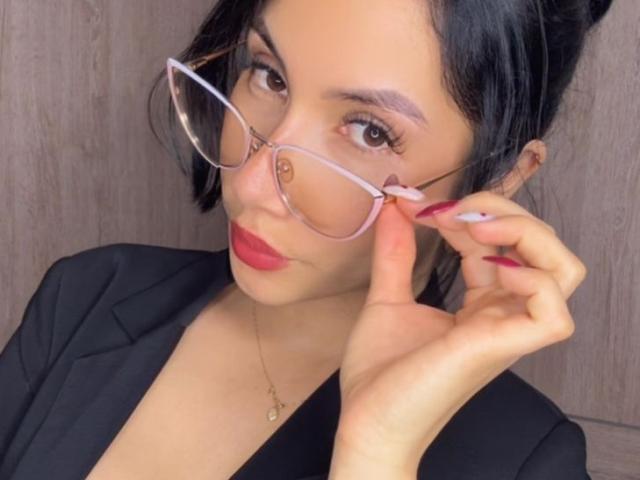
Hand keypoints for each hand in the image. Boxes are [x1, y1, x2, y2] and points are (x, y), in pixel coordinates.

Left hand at [331, 190, 587, 472]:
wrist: (368, 421)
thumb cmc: (381, 374)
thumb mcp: (387, 299)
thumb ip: (396, 254)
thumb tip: (395, 208)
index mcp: (482, 306)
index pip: (501, 244)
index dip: (469, 214)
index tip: (420, 206)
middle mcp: (502, 315)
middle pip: (543, 248)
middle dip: (503, 212)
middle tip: (454, 211)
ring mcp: (506, 332)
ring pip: (562, 271)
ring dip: (524, 234)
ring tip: (475, 228)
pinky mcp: (501, 348)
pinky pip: (551, 310)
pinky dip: (531, 278)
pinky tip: (490, 267)